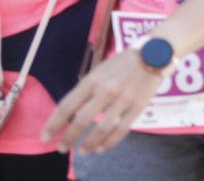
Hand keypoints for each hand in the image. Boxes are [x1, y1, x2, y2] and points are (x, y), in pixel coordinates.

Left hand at [44, 48, 164, 155]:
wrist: (155, 53)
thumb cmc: (123, 62)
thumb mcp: (99, 70)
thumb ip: (87, 89)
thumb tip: (72, 113)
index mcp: (93, 80)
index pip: (67, 106)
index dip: (53, 124)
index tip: (46, 137)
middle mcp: (106, 90)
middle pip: (82, 120)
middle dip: (69, 138)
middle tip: (62, 148)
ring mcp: (123, 99)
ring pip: (102, 128)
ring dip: (89, 143)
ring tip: (82, 151)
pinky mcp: (138, 106)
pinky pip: (122, 129)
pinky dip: (110, 142)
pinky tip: (101, 148)